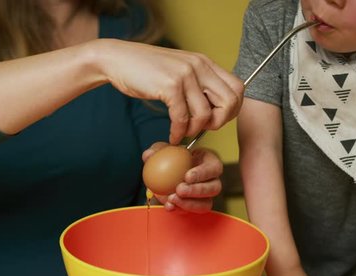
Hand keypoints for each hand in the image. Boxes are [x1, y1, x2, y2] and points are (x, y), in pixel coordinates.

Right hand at [95, 39, 243, 143]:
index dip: (232, 110)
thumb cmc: (146, 70)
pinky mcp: (169, 86)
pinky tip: (171, 136)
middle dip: (219, 122)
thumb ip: (198, 84)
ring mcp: (185, 74)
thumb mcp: (179, 71)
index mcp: (205, 62)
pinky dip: (178, 132)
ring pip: (205, 114)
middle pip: (230, 102)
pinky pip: (182, 118)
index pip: (238, 88)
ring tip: (182, 133)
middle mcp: (199, 66)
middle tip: (202, 128)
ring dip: (194, 130)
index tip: (215, 119)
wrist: (117, 59)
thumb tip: (214, 106)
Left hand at [142, 143, 221, 212]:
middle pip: (215, 188)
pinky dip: (180, 209)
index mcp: (209, 162)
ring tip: (172, 199)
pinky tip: (169, 206)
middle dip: (197, 190)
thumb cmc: (172, 158)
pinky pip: (193, 211)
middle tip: (179, 190)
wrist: (167, 175)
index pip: (214, 168)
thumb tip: (148, 155)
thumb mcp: (163, 150)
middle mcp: (212, 180)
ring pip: (206, 204)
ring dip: (189, 203)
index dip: (203, 173)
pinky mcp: (198, 207)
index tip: (187, 176)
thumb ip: (156, 151)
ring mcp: (206, 196)